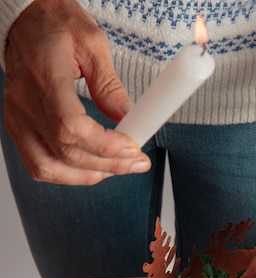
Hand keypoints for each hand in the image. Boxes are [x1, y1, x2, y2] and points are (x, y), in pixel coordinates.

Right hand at [4, 0, 150, 184]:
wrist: (26, 21)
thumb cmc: (56, 26)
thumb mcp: (92, 44)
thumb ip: (109, 86)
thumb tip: (128, 119)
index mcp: (44, 75)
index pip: (71, 126)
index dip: (104, 145)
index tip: (131, 148)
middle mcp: (24, 102)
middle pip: (66, 151)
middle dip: (108, 163)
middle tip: (136, 162)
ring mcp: (17, 118)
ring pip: (49, 168)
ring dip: (87, 176)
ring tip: (116, 169)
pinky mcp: (17, 128)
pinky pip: (39, 165)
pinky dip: (66, 174)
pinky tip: (91, 169)